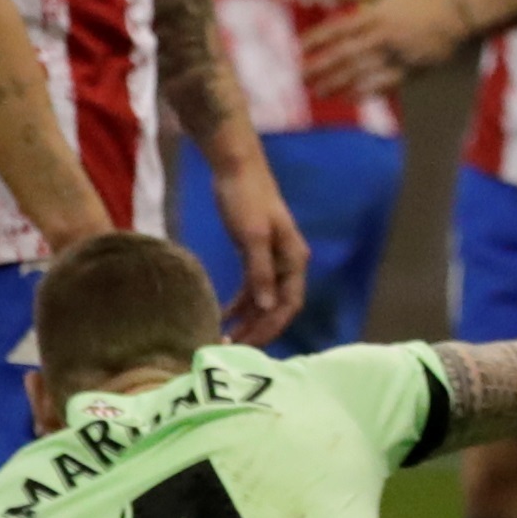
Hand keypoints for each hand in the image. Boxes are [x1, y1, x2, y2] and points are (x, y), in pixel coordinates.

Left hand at [208, 152, 309, 344]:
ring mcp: (271, 260)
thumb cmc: (246, 199)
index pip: (290, 304)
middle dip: (259, 329)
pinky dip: (239, 303)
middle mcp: (287, 264)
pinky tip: (222, 315)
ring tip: (225, 338)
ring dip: (248, 320)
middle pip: (278, 307)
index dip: (272, 327)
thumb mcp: (252, 236)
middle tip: (233, 349)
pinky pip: (251, 288)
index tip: (249, 346)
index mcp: (294, 260)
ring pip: (264, 300)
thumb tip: (269, 308)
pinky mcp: (254, 255)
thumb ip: (261, 272)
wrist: (235, 168)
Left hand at [302, 0, 475, 98]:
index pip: (337, 30)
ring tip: (319, 92)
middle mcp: (381, 37)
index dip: (316, 40)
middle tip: (301, 78)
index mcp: (374, 16)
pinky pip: (384, 85)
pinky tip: (350, 98)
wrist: (456, 16)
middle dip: (320, 68)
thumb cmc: (420, 0)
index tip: (299, 49)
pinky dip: (366, 92)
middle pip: (343, 56)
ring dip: (337, 84)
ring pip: (360, 73)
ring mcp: (395, 56)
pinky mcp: (410, 70)